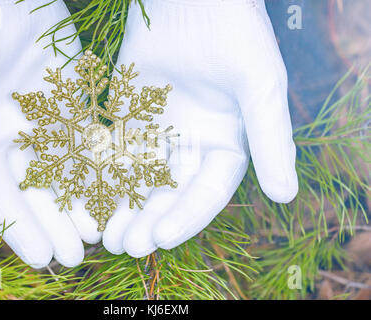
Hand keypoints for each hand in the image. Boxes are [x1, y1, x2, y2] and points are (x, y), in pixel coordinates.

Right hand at [0, 0, 84, 267]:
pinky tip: (118, 189)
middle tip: (79, 255)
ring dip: (84, 202)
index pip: (2, 193)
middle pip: (39, 189)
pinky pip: (90, 141)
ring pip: (69, 171)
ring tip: (102, 232)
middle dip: (57, 224)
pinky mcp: (74, 105)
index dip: (21, 227)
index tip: (43, 258)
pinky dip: (102, 166)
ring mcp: (47, 121)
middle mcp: (15, 136)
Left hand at [99, 0, 297, 256]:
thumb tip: (286, 194)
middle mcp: (193, 141)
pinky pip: (115, 148)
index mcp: (227, 142)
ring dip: (122, 204)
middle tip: (125, 247)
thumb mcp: (259, 85)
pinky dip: (102, 172)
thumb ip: (272, 138)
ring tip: (103, 234)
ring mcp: (159, 128)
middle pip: (170, 191)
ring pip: (138, 176)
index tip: (161, 238)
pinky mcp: (129, 112)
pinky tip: (86, 194)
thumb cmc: (233, 31)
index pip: (207, 191)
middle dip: (149, 219)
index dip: (187, 217)